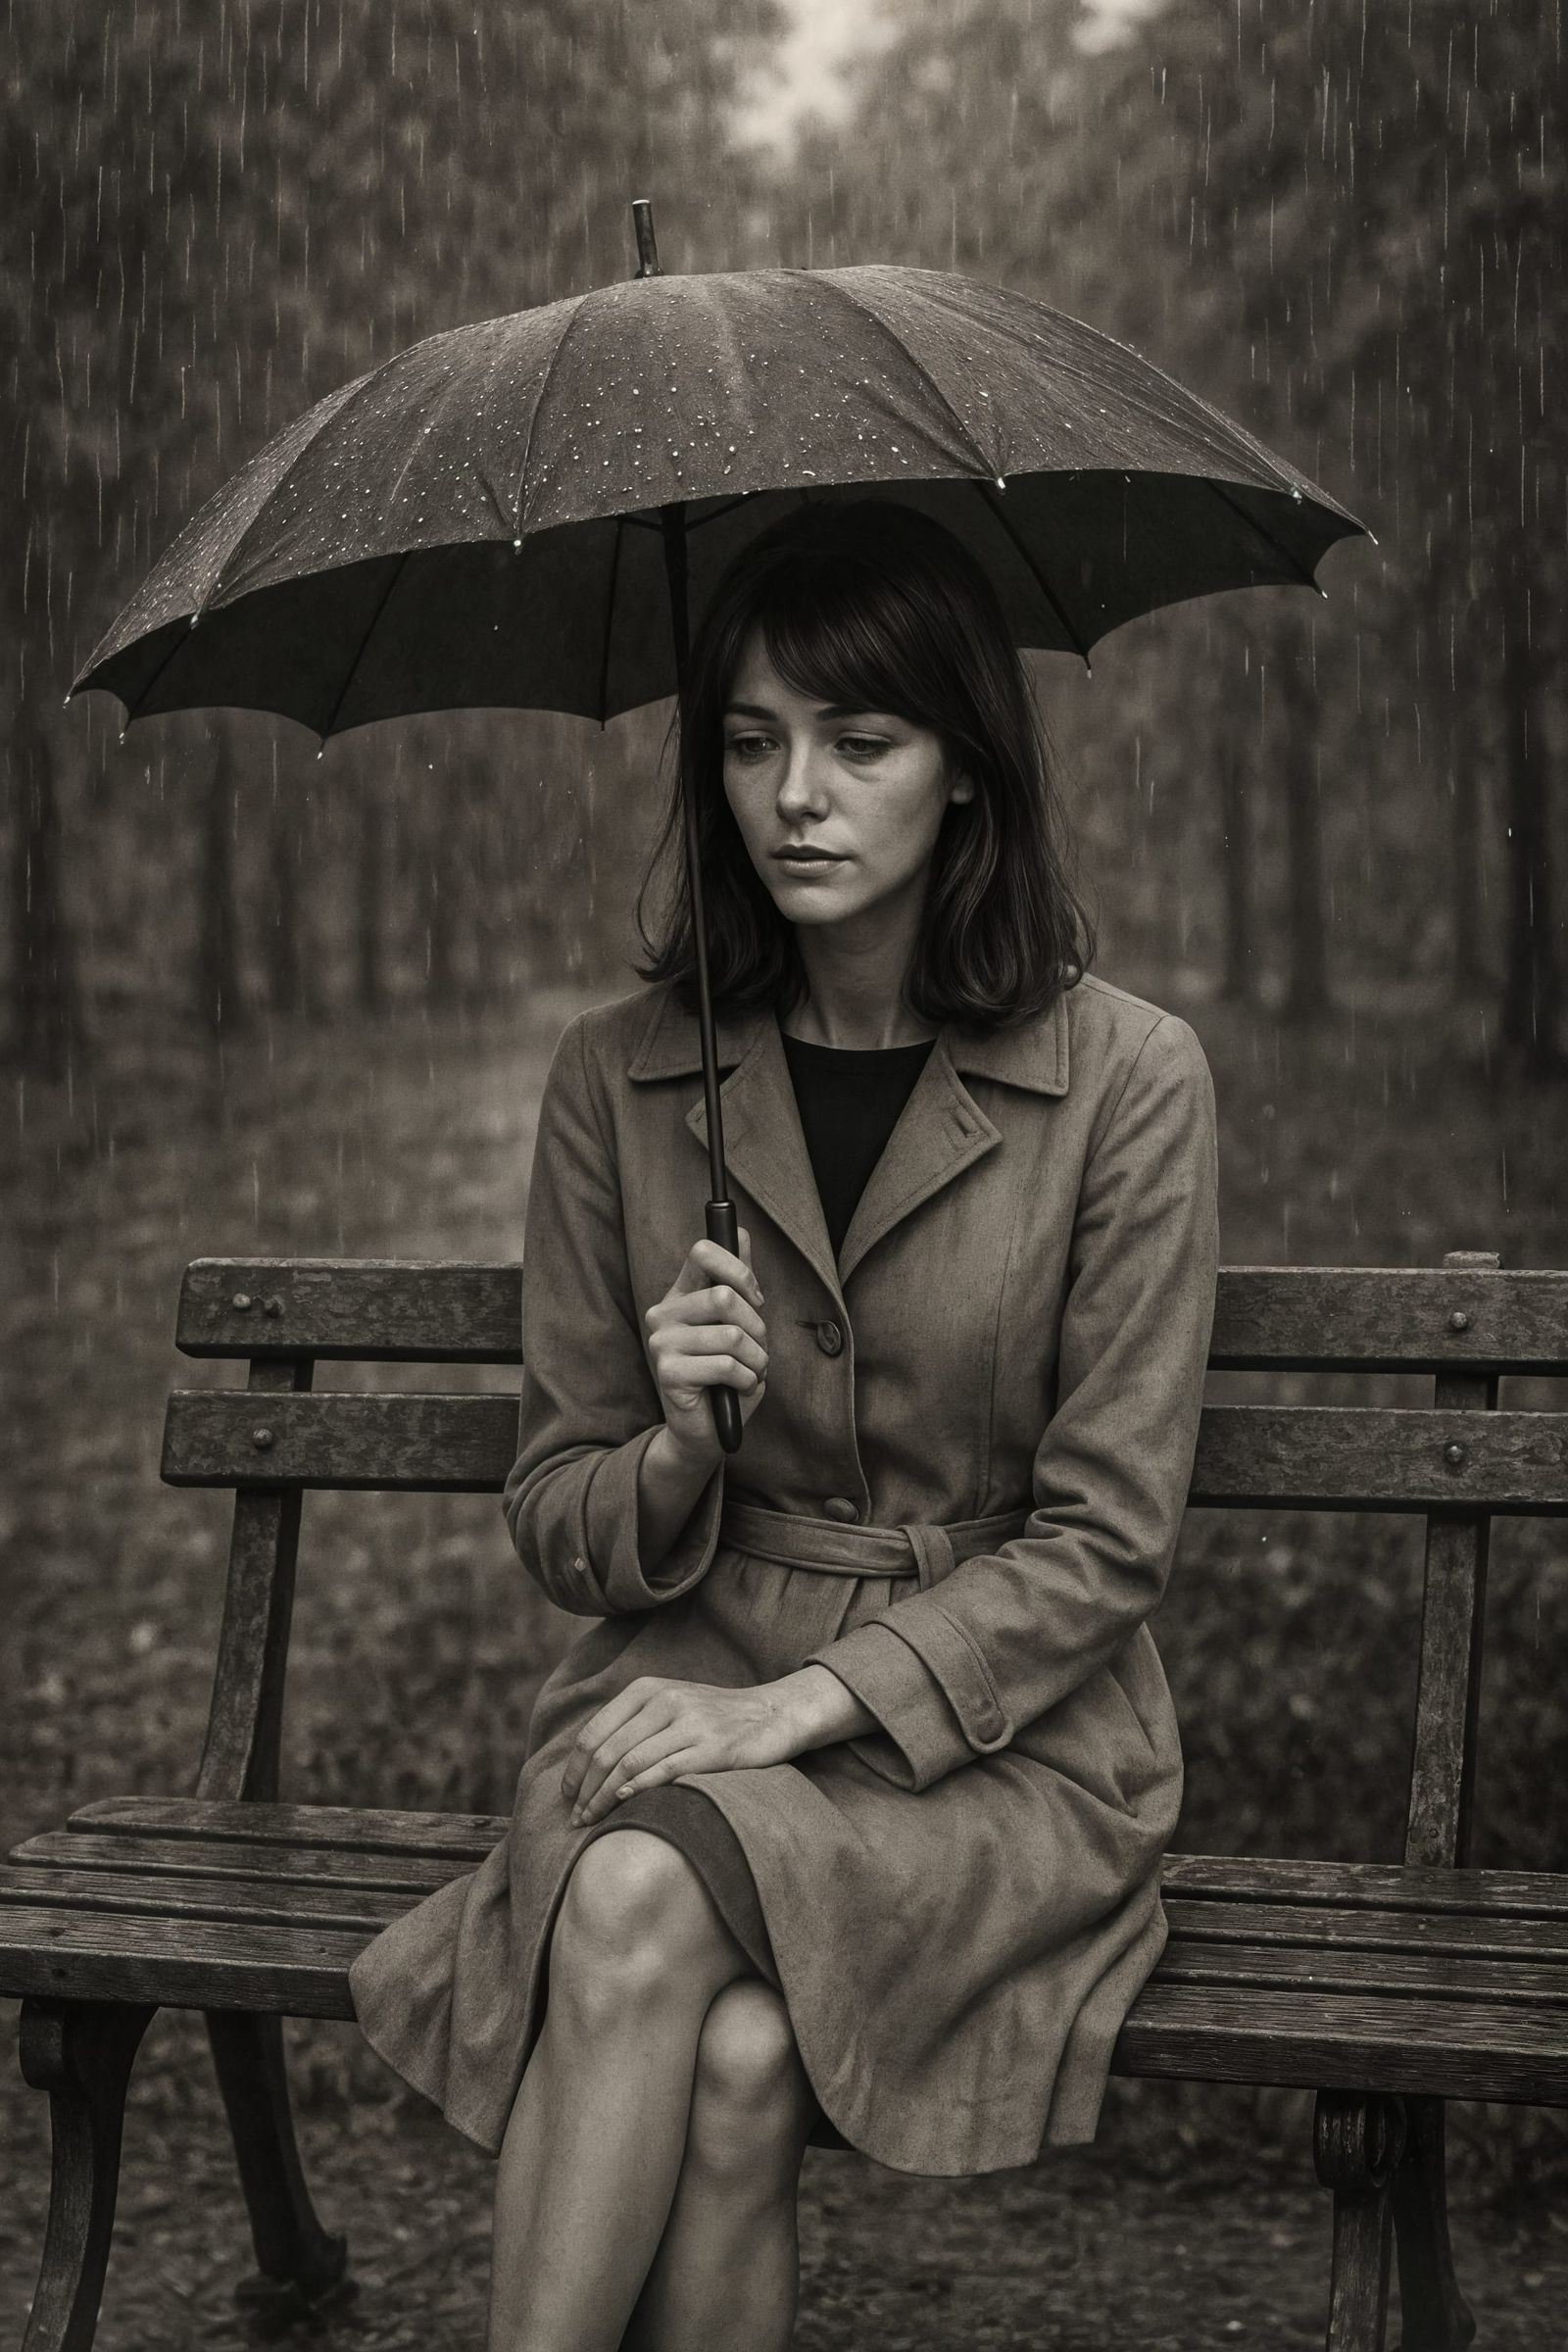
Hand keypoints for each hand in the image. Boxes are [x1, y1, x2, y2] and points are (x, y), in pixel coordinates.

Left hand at [565, 1674, 801, 1825]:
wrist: (772, 1714)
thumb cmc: (714, 1717)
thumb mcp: (670, 1705)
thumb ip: (633, 1725)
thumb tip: (587, 1766)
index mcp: (648, 1690)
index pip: (595, 1732)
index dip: (575, 1768)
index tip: (567, 1796)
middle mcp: (666, 1701)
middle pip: (608, 1752)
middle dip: (585, 1790)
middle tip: (575, 1818)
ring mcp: (690, 1723)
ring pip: (630, 1765)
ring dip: (604, 1798)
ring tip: (592, 1820)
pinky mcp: (713, 1748)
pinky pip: (664, 1771)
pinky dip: (637, 1790)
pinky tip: (623, 1804)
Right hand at [643, 1229, 768, 1469]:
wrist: (708, 1429)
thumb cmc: (727, 1374)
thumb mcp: (740, 1323)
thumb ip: (738, 1281)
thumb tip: (739, 1233)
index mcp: (681, 1294)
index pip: (703, 1253)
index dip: (739, 1271)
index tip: (755, 1299)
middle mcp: (664, 1313)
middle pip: (725, 1297)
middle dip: (757, 1328)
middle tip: (756, 1351)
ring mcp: (662, 1343)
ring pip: (732, 1335)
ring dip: (757, 1360)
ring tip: (749, 1372)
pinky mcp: (668, 1373)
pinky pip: (726, 1365)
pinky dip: (746, 1380)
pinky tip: (737, 1388)